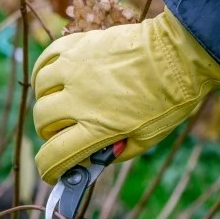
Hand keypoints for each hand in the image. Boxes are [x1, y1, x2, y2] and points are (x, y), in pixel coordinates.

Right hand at [31, 7, 219, 184]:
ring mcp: (75, 70)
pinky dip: (43, 73)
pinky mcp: (78, 47)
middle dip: (48, 133)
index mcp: (98, 127)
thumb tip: (91, 158)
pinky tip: (53, 79)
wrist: (179, 54)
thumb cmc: (168, 100)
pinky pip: (45, 60)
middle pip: (41, 122)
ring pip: (39, 90)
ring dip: (46, 101)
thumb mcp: (145, 139)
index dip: (49, 169)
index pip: (55, 155)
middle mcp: (80, 99)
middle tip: (63, 132)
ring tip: (60, 103)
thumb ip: (115, 152)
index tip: (52, 171)